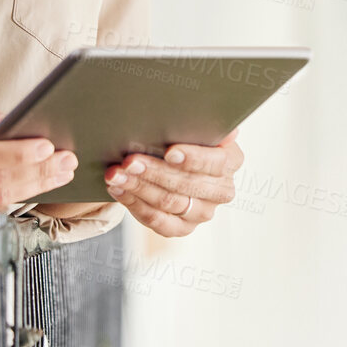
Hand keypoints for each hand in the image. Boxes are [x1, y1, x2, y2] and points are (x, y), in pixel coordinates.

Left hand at [105, 128, 242, 236]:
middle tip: (129, 161)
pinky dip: (134, 204)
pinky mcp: (182, 228)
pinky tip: (118, 189)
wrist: (172, 162)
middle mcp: (222, 191)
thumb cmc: (183, 137)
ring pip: (168, 202)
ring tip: (115, 174)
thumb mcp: (195, 125)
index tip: (169, 151)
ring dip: (138, 187)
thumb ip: (202, 121)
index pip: (214, 163)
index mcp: (231, 161)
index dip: (192, 158)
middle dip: (154, 171)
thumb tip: (210, 118)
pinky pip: (157, 221)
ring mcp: (202, 212)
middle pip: (186, 184)